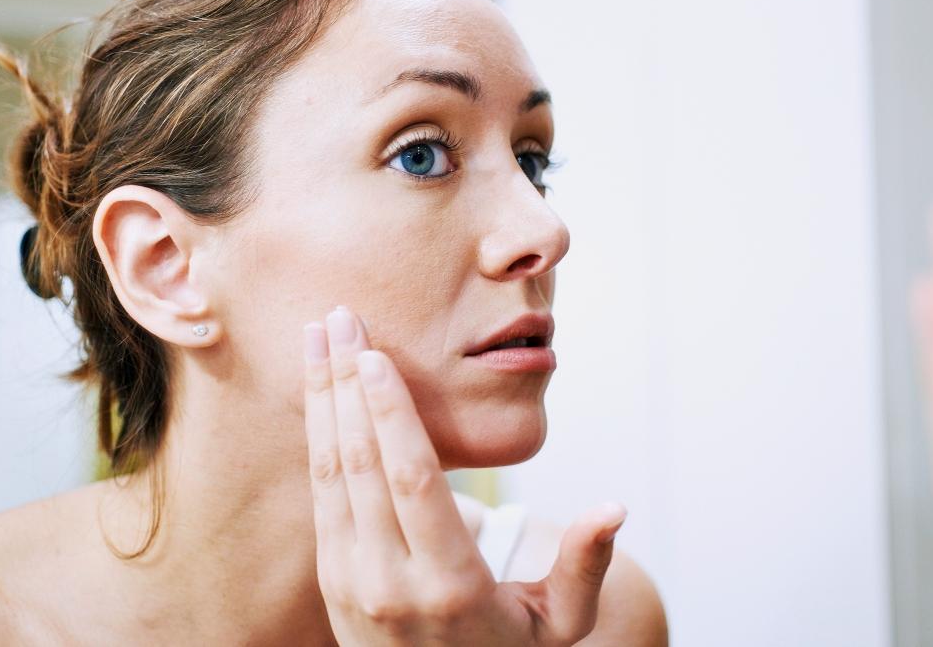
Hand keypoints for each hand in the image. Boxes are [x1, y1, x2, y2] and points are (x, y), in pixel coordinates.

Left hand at [302, 305, 626, 645]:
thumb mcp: (559, 625)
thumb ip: (584, 566)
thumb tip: (615, 508)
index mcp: (449, 584)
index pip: (411, 482)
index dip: (389, 413)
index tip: (374, 355)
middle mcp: (389, 581)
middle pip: (361, 465)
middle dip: (345, 384)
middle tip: (339, 317)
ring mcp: (351, 581)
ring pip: (329, 473)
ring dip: (321, 400)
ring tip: (317, 338)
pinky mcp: (331, 577)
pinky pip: (321, 494)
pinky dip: (318, 436)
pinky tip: (320, 393)